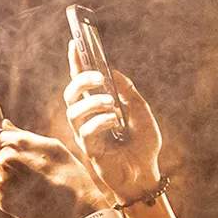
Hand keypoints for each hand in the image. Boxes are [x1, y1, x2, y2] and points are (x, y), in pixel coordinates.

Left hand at [0, 124, 104, 217]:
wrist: (76, 209)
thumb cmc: (69, 173)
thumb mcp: (52, 146)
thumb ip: (22, 134)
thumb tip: (3, 124)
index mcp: (17, 144)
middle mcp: (5, 162)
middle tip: (14, 162)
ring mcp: (2, 183)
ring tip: (12, 176)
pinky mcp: (3, 202)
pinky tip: (16, 190)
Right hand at [64, 50, 162, 205]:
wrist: (146, 175)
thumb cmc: (143, 146)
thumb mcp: (141, 112)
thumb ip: (127, 92)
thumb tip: (112, 72)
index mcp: (98, 107)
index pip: (81, 81)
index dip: (76, 62)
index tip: (74, 42)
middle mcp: (87, 119)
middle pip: (70, 93)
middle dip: (82, 80)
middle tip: (100, 78)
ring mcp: (85, 134)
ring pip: (74, 111)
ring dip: (93, 102)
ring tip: (112, 104)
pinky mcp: (88, 150)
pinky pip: (86, 130)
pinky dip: (101, 121)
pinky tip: (115, 123)